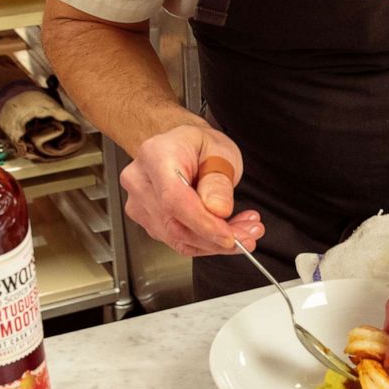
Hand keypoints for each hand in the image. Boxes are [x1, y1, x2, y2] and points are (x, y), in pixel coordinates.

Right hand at [120, 124, 263, 256]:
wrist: (183, 147)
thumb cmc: (200, 145)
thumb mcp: (221, 152)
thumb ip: (218, 181)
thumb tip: (218, 210)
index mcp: (156, 156)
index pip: (173, 199)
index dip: (203, 223)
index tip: (230, 236)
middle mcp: (140, 181)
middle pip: (174, 224)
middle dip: (216, 238)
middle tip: (249, 235)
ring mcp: (139, 203)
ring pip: (177, 238)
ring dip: (215, 242)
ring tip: (245, 232)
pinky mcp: (148, 220)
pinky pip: (178, 240)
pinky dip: (207, 242)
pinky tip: (228, 233)